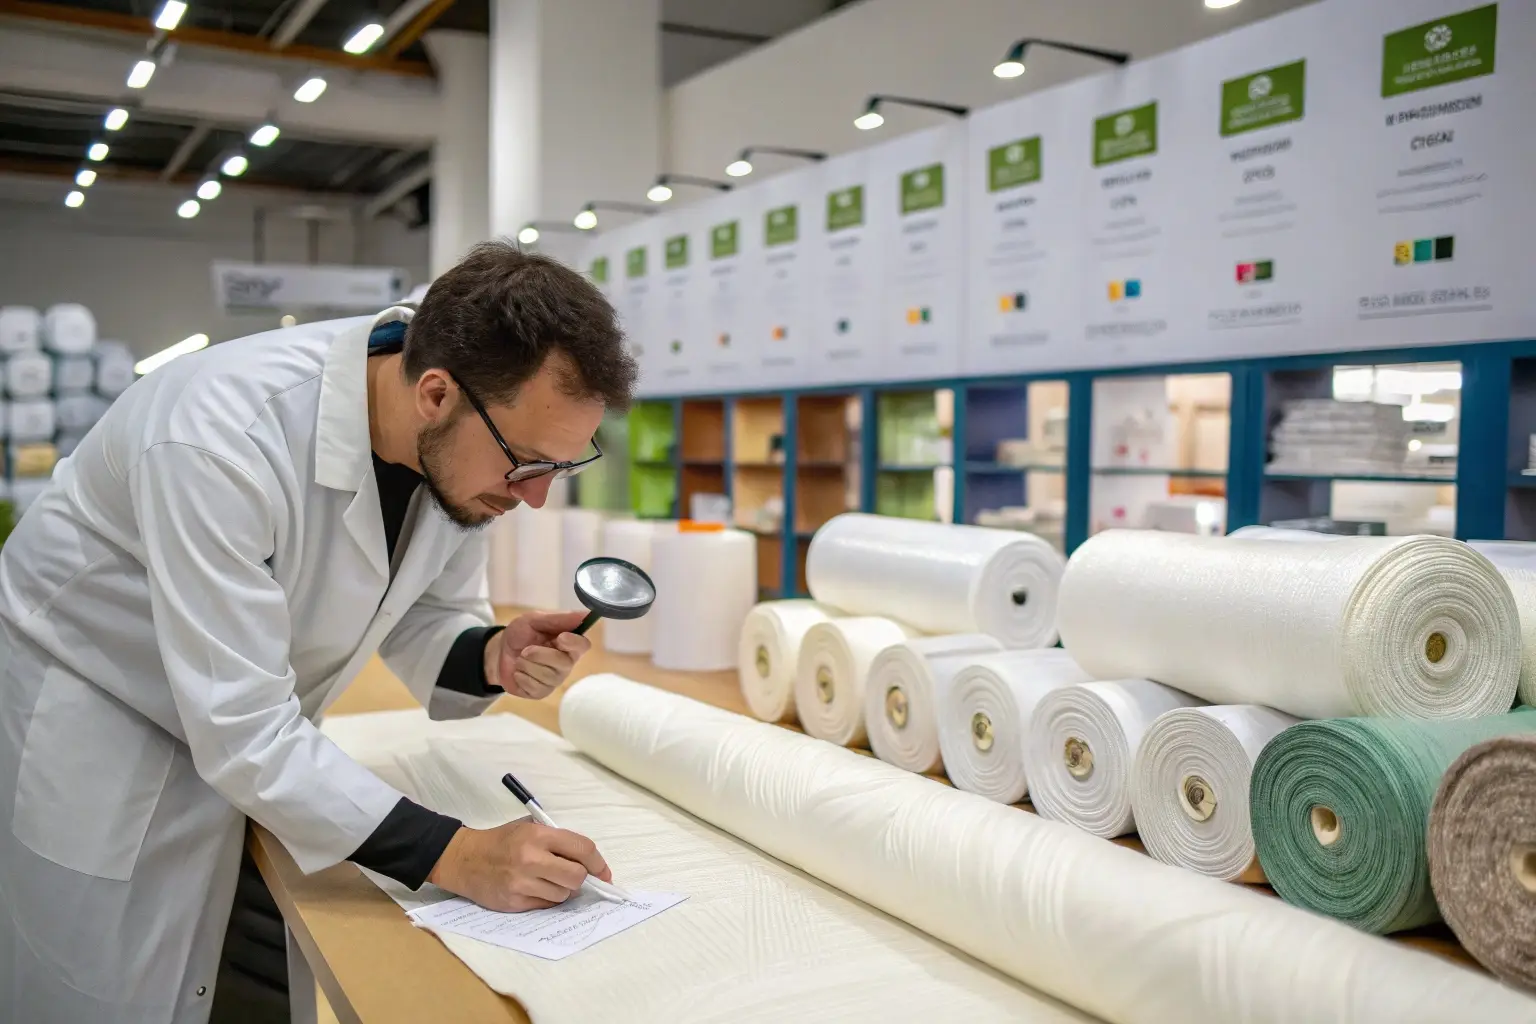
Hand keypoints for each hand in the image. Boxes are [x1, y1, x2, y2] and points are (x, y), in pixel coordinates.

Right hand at [427, 819, 611, 911]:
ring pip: (564, 894)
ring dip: (562, 889)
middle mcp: (531, 859)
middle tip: (572, 874)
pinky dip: (547, 899)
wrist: (464, 859)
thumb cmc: (501, 841)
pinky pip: (546, 905)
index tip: (604, 873)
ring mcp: (522, 883)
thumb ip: (557, 842)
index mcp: (538, 836)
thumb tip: (589, 863)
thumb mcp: (529, 829)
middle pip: (577, 877)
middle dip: (581, 878)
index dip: (599, 863)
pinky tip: (535, 888)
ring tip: (546, 879)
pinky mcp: (515, 902)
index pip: (582, 849)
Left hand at [485, 610, 591, 698]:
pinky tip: (518, 672)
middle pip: (564, 663)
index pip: (582, 645)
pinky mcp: (541, 692)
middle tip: (525, 650)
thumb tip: (586, 613)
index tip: (560, 637)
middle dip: (539, 654)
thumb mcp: (534, 620)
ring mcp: (554, 680)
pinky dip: (521, 677)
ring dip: (526, 665)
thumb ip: (558, 619)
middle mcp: (565, 663)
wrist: (499, 653)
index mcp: (568, 643)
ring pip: (547, 676)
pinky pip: (535, 687)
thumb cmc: (520, 634)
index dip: (574, 643)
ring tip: (520, 659)